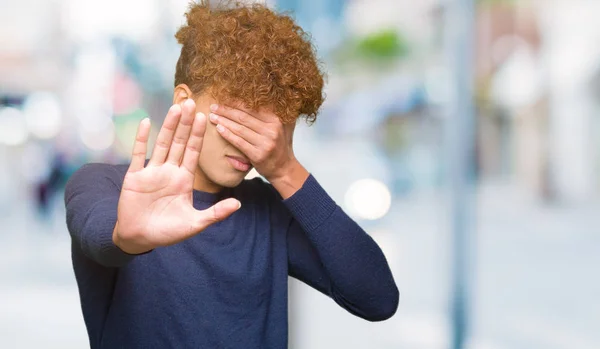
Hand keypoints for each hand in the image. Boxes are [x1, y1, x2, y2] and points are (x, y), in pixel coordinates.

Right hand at [114, 99, 240, 253]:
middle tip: (192, 102)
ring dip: (168, 126)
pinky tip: (146, 122)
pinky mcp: (135, 176)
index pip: (193, 152)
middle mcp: (169, 171)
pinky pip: (138, 154)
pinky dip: (141, 138)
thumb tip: (239, 204)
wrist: (140, 238)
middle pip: (179, 142)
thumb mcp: (195, 224)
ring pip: (162, 143)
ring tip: (176, 107)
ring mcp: (152, 172)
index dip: (198, 135)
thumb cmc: (168, 232)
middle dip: (186, 123)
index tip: (205, 117)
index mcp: (184, 180)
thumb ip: (216, 213)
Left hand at [208, 104, 309, 198]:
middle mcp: (271, 130)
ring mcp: (265, 143)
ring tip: (213, 116)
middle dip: (226, 111)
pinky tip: (219, 129)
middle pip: (244, 117)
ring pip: (240, 129)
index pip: (251, 108)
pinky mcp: (258, 155)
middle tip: (214, 107)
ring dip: (224, 121)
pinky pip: (239, 142)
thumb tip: (249, 99)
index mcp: (275, 120)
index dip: (236, 103)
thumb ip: (267, 115)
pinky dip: (228, 134)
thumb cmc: (277, 147)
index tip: (223, 99)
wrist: (283, 168)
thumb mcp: (278, 127)